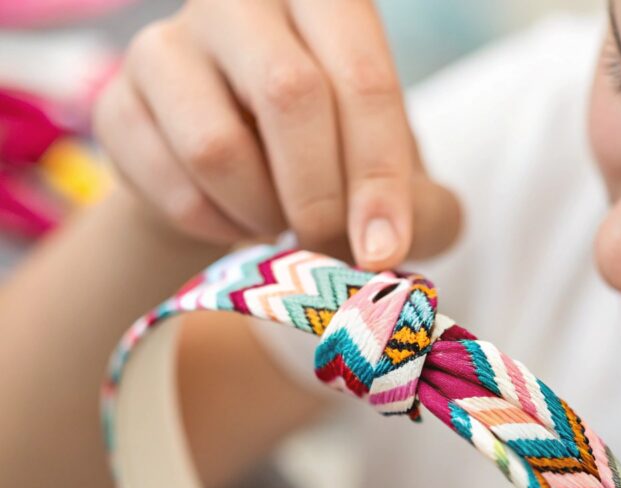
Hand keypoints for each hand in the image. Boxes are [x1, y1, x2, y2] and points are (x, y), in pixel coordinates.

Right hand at [93, 0, 460, 268]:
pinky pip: (170, 184)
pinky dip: (216, 227)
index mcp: (328, 1)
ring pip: (218, 146)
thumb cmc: (336, 162)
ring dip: (262, 213)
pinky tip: (234, 220)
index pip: (363, 78)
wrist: (240, 173)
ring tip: (280, 221)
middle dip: (321, 196)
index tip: (384, 251)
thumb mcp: (398, 182)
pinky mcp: (119, 102)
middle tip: (331, 246)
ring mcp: (169, 43)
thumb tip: (382, 248)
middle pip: (289, 95)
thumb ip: (422, 211)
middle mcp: (243, 0)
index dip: (379, 175)